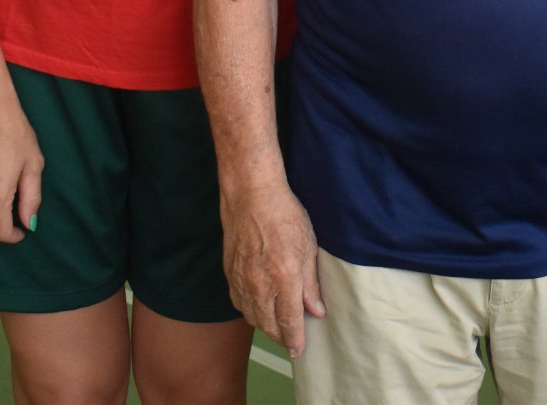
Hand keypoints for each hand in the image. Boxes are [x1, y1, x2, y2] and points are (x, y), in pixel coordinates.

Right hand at [221, 183, 324, 356]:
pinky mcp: (229, 272)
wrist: (251, 195)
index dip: (295, 340)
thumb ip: (311, 284)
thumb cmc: (284, 215)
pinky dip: (249, 310)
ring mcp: (242, 280)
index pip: (289, 322)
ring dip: (264, 325)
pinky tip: (257, 307)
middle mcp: (260, 285)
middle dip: (280, 337)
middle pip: (268, 325)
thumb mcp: (308, 247)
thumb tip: (316, 311)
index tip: (299, 351)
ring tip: (276, 326)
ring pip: (251, 316)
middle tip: (290, 341)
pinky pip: (238, 302)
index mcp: (284, 279)